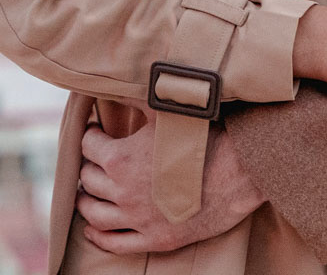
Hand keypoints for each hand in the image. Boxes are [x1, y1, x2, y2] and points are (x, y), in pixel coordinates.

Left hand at [76, 112, 264, 252]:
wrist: (240, 172)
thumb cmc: (206, 137)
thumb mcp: (167, 112)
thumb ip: (136, 98)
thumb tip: (115, 84)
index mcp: (121, 159)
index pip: (88, 146)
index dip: (91, 135)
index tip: (95, 131)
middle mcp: (123, 192)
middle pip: (89, 179)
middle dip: (90, 166)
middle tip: (96, 160)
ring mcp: (138, 219)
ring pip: (95, 213)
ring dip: (87, 201)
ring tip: (88, 193)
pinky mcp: (154, 239)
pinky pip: (114, 243)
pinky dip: (98, 236)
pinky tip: (92, 229)